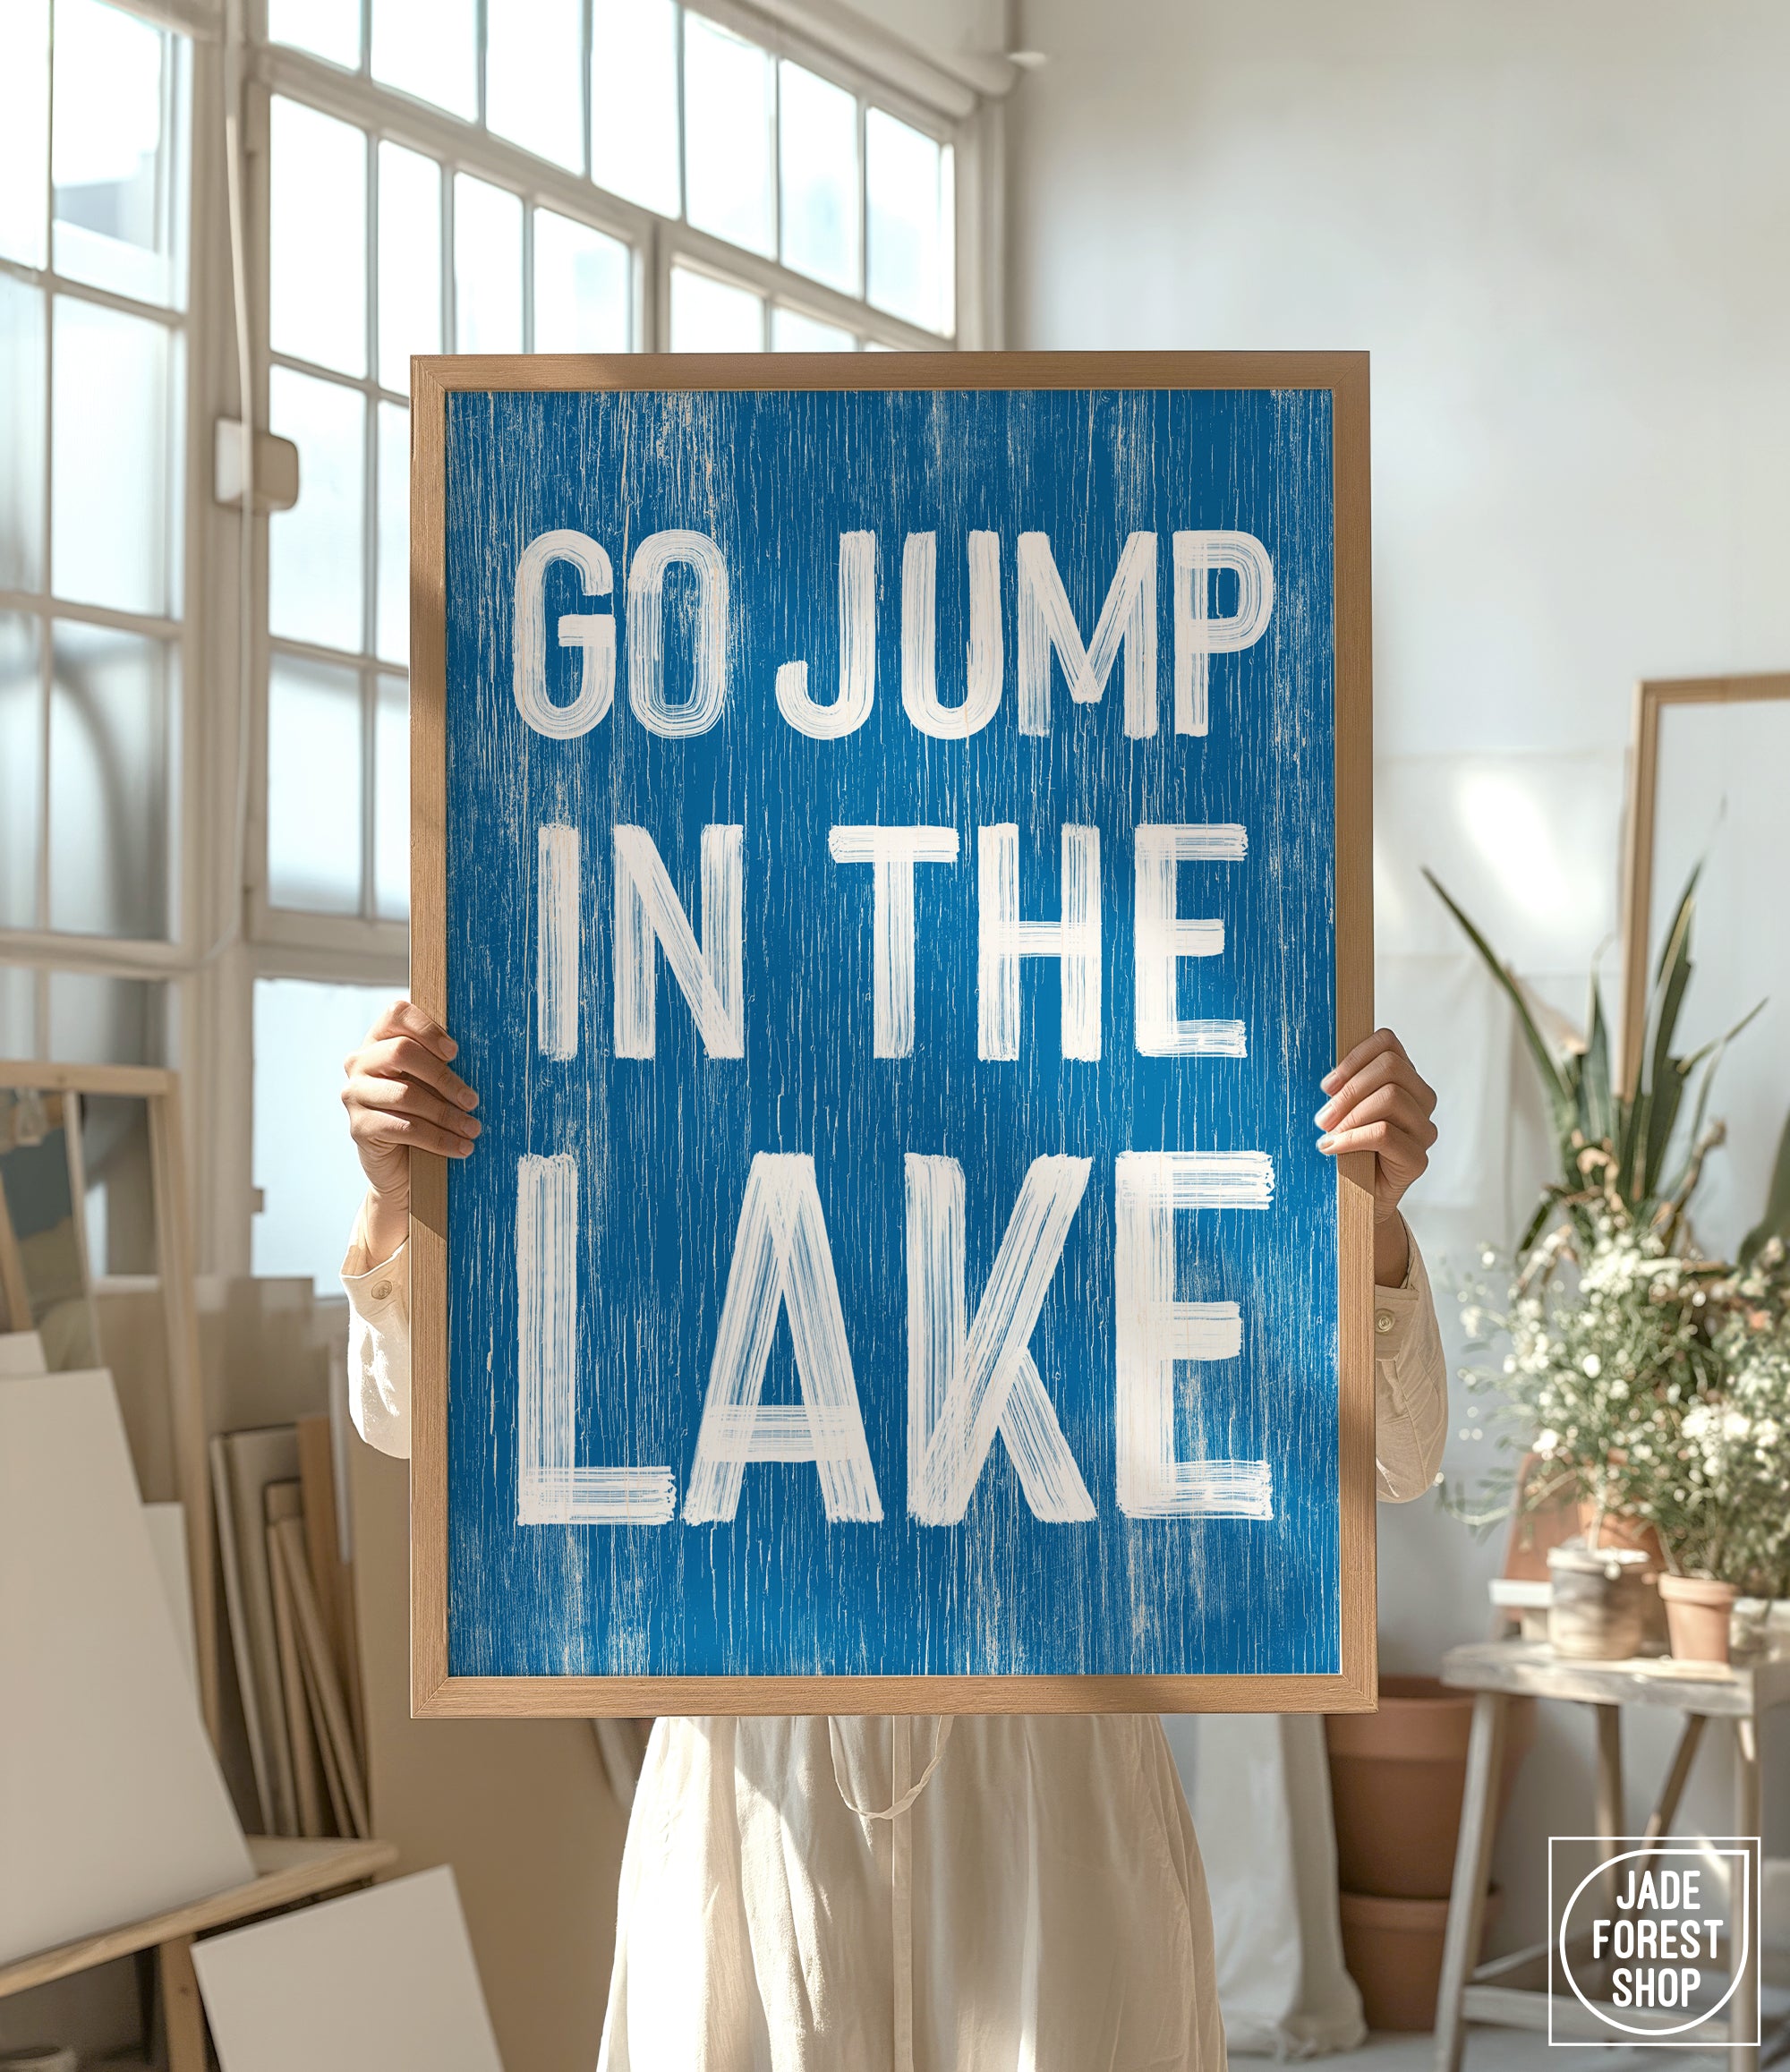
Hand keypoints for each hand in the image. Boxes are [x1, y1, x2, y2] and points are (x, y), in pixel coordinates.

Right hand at [341, 1000, 479, 1259]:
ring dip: (447, 1115)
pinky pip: (404, 1127)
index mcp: (379, 1041)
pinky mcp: (359, 1127)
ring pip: (406, 1095)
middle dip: (444, 1077)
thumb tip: (485, 1050)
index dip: (427, 1028)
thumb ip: (443, 1063)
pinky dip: (438, 1139)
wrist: (402, 1167)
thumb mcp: (434, 1084)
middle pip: (402, 1052)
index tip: (455, 1052)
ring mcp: (354, 1094)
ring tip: (474, 1128)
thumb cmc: (425, 1115)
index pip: (396, 1014)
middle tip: (473, 1100)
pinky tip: (462, 1147)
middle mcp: (360, 1062)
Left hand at [1315, 1027, 1437, 1286]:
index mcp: (1403, 1079)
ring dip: (1349, 1114)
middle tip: (1321, 1116)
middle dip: (1349, 1089)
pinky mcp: (1418, 1159)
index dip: (1354, 1056)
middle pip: (1391, 1067)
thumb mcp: (1340, 1111)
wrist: (1355, 1200)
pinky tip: (1330, 1148)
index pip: (1388, 1043)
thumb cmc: (1345, 1149)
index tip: (1327, 1084)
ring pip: (1391, 1097)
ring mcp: (1424, 1130)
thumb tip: (1324, 1076)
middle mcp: (1421, 1100)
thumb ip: (1341, 1087)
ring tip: (1326, 1133)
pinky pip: (1385, 1133)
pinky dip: (1351, 1138)